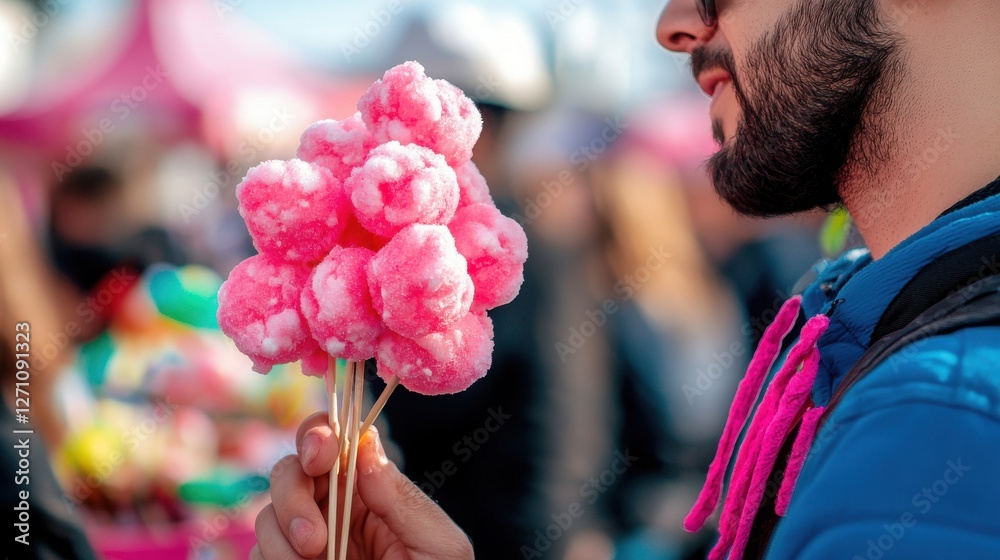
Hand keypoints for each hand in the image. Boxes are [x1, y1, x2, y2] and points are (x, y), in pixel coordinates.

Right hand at [251, 412, 473, 558]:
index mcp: (374, 493)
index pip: (337, 443)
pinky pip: (257, 555)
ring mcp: (305, 543)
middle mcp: (335, 511)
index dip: (320, 434)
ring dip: (282, 539)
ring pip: (267, 515)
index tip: (321, 453)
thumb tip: (367, 448)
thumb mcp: (438, 548)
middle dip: (293, 495)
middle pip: (290, 470)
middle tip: (315, 539)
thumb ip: (404, 499)